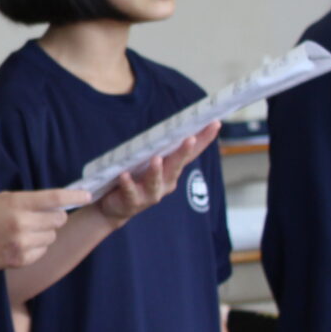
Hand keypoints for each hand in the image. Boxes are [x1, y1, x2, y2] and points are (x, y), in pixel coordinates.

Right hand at [0, 189, 89, 271]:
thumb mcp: (2, 199)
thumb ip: (28, 201)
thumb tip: (56, 204)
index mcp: (17, 204)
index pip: (54, 199)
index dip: (74, 197)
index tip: (86, 196)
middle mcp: (22, 223)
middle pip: (59, 219)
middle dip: (55, 218)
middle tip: (40, 218)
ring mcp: (23, 243)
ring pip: (52, 236)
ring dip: (44, 233)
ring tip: (24, 232)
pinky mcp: (22, 259)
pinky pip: (43, 251)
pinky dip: (36, 247)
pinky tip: (19, 244)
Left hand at [98, 123, 219, 224]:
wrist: (115, 208)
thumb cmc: (134, 180)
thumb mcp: (146, 161)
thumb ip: (156, 147)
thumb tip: (166, 125)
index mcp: (171, 170)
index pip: (190, 153)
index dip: (203, 139)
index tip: (215, 123)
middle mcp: (166, 182)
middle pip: (176, 165)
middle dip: (184, 152)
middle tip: (190, 138)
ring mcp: (150, 193)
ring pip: (155, 181)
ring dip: (156, 170)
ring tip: (156, 159)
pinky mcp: (133, 202)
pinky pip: (131, 191)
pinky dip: (128, 183)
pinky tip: (124, 175)